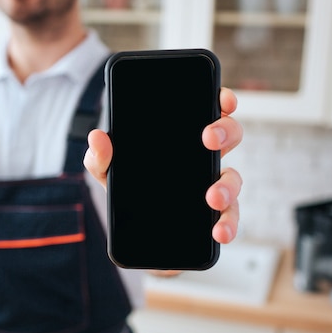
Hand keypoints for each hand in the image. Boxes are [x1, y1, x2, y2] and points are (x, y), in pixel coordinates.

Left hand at [84, 87, 242, 244]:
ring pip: (234, 179)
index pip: (210, 111)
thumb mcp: (109, 169)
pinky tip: (219, 232)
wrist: (130, 227)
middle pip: (230, 136)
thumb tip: (97, 137)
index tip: (224, 100)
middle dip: (226, 133)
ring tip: (213, 198)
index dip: (223, 100)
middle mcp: (203, 158)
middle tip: (209, 140)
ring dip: (228, 186)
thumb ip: (100, 155)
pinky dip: (228, 225)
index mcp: (185, 139)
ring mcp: (211, 185)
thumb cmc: (127, 187)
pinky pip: (228, 218)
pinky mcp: (211, 215)